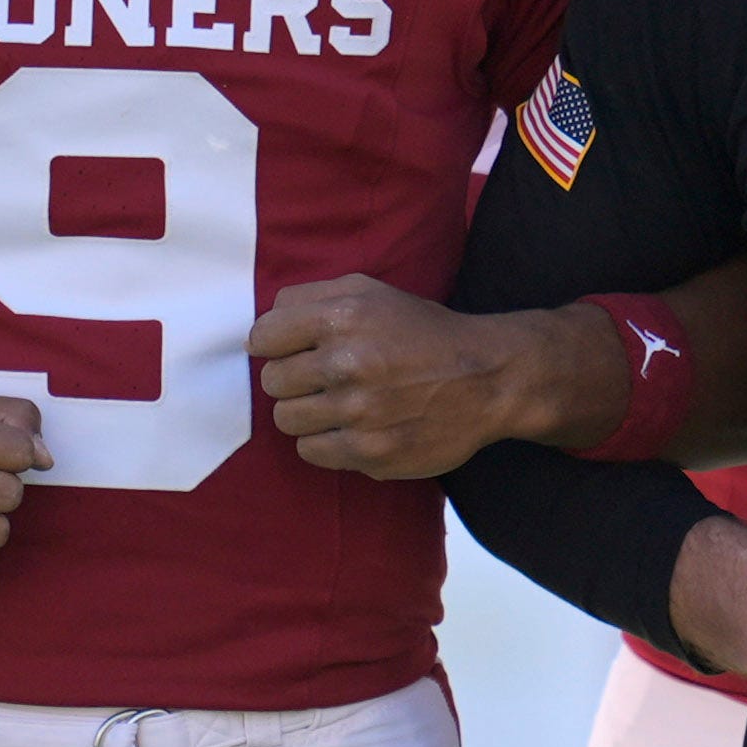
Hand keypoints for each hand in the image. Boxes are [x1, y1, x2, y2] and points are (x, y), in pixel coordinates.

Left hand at [253, 275, 594, 477]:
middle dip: (293, 379)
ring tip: (339, 403)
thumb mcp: (372, 292)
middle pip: (273, 381)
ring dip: (307, 412)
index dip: (274, 344)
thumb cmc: (423, 333)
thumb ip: (310, 297)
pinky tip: (352, 427)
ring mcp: (359, 413)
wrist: (486, 379)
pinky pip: (311, 452)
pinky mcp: (371, 453)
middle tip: (325, 377)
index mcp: (344, 317)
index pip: (262, 337)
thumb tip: (261, 328)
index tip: (293, 349)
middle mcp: (348, 363)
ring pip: (287, 419)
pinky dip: (325, 441)